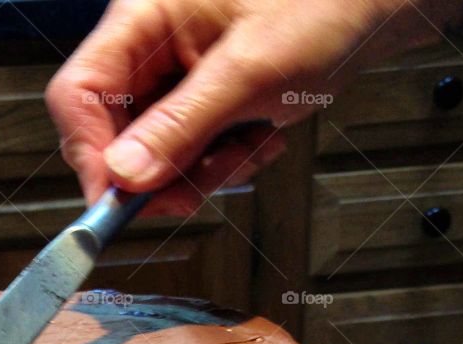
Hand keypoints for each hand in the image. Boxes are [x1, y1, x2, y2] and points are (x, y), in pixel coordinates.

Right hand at [46, 0, 458, 214]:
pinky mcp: (206, 99)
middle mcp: (152, 47)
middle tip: (196, 190)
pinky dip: (226, 161)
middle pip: (115, 132)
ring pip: (157, 153)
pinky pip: (193, 153)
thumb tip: (124, 174)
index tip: (117, 204)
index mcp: (144, 16)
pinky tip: (261, 135)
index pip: (80, 94)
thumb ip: (181, 126)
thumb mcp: (250, 71)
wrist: (381, 0)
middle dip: (159, 172)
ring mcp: (179, 76)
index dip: (91, 154)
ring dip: (203, 170)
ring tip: (249, 145)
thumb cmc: (325, 1)